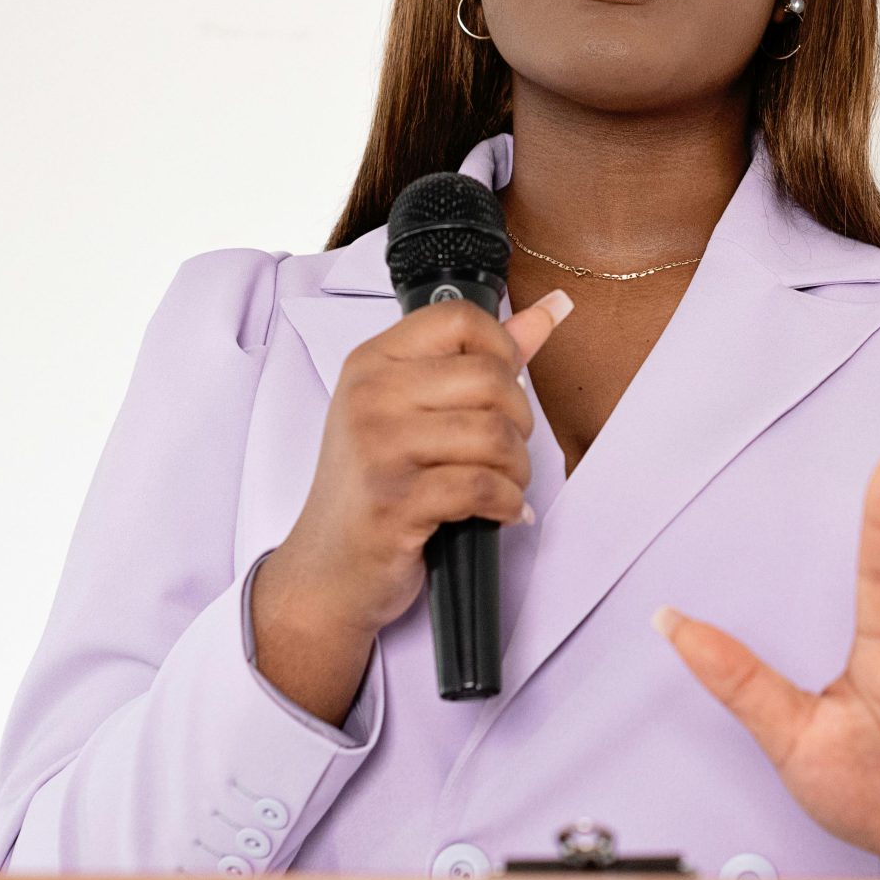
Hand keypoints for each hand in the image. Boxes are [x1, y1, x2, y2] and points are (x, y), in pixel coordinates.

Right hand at [252, 287, 573, 721]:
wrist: (328, 570)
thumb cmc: (375, 486)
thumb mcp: (413, 409)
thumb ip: (484, 357)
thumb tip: (551, 309)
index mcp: (372, 361)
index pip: (460, 318)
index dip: (502, 350)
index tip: (503, 388)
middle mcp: (369, 395)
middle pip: (490, 378)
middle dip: (519, 421)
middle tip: (507, 450)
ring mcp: (378, 447)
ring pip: (494, 434)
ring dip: (517, 470)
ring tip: (504, 485)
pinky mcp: (394, 500)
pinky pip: (483, 487)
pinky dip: (507, 504)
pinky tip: (500, 513)